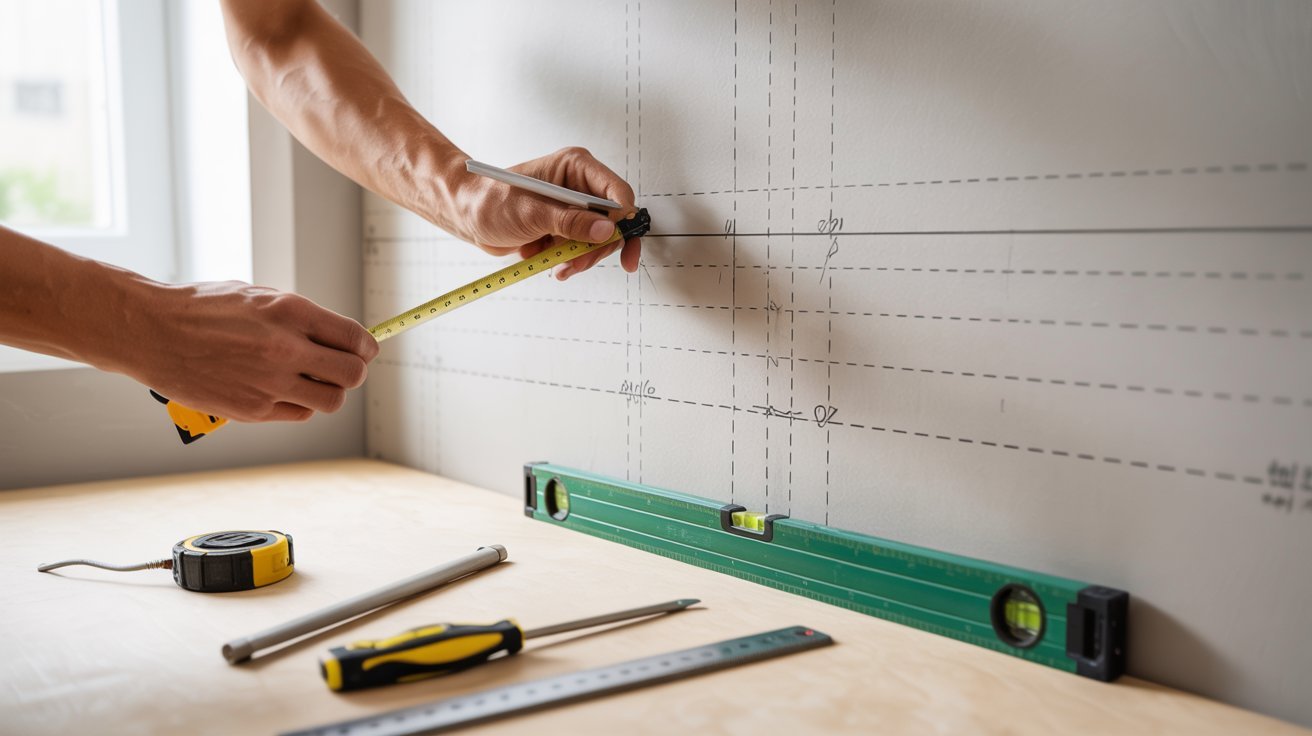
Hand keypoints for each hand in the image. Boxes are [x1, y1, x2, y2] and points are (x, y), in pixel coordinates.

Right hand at [119, 281, 378, 422]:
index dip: (367, 347)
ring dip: (329, 391)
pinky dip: (298, 404)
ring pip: (332, 401)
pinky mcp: (253, 410)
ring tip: (311, 380)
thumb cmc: (203, 309)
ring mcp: (269, 383)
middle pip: (353, 374)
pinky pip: (299, 413)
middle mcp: (285, 348)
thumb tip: (339, 336)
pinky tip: (281, 389)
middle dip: (353, 371)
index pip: (355, 338)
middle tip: (341, 367)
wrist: (151, 332)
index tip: (364, 350)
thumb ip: (300, 317)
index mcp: (290, 312)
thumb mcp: (258, 296)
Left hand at [451, 147, 641, 279]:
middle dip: (600, 246)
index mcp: (575, 168)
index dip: (623, 217)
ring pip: (600, 240)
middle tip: (580, 262)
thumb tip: (606, 229)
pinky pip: (583, 250)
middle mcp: (580, 187)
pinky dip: (571, 262)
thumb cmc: (491, 201)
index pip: (616, 191)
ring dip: (583, 258)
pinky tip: (554, 266)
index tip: (620, 239)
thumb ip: (570, 222)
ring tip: (560, 268)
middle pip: (613, 221)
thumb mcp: (531, 212)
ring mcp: (574, 210)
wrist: (468, 216)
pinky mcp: (566, 229)